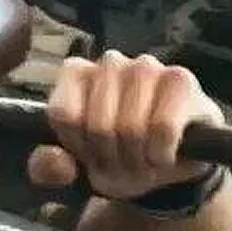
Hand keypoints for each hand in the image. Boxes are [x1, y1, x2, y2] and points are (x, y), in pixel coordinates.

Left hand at [28, 51, 223, 200]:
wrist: (174, 160)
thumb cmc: (123, 156)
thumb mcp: (81, 168)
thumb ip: (50, 167)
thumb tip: (55, 161)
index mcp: (77, 73)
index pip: (64, 114)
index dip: (80, 148)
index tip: (94, 155)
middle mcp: (110, 62)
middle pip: (99, 126)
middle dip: (114, 159)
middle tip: (126, 164)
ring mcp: (146, 66)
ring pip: (131, 128)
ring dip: (139, 160)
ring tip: (145, 161)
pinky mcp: (180, 80)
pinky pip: (163, 128)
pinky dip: (162, 154)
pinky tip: (165, 155)